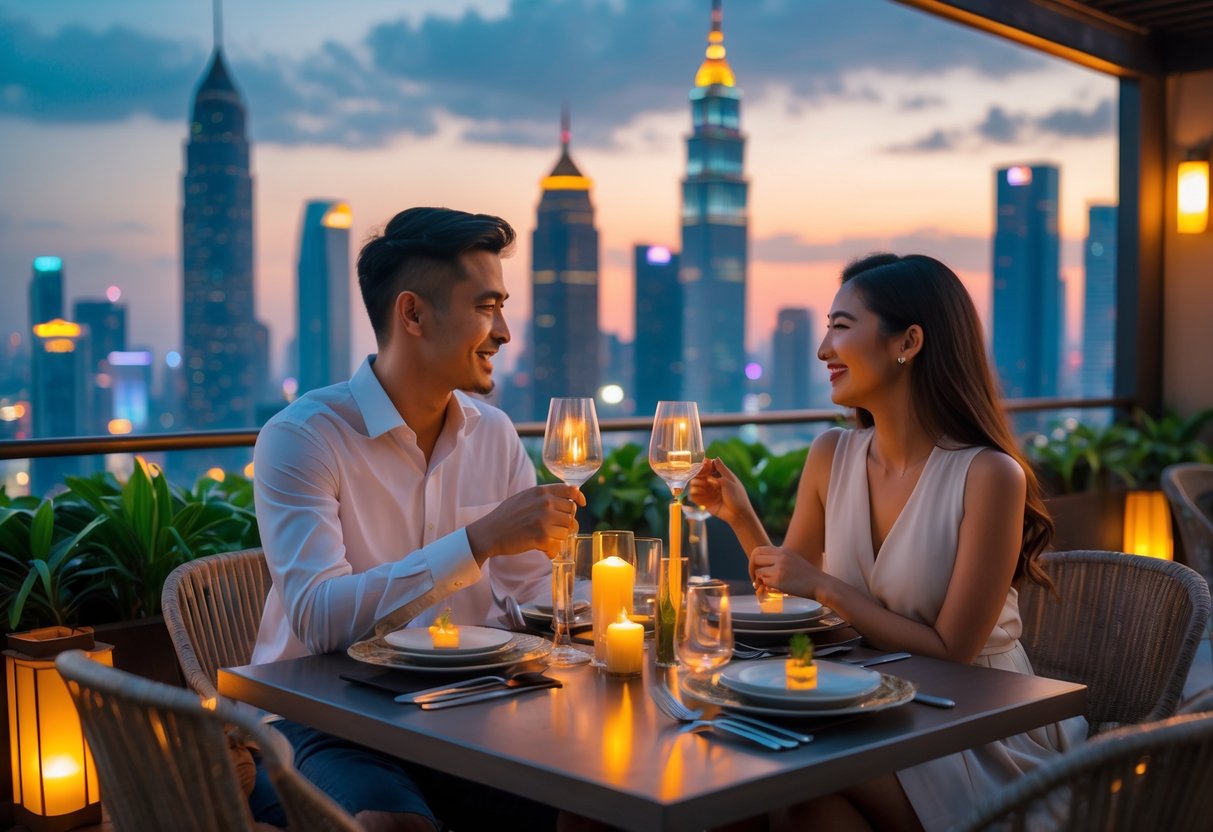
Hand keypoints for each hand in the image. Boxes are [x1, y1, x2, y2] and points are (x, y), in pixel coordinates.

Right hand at [465, 484, 584, 561]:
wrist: (489, 532)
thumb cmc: (506, 516)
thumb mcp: (524, 497)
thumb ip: (544, 496)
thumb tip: (567, 499)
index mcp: (541, 492)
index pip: (570, 490)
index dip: (578, 497)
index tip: (581, 504)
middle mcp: (545, 503)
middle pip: (571, 513)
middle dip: (565, 522)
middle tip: (553, 529)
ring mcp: (544, 519)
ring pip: (567, 530)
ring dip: (558, 537)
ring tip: (544, 539)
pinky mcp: (541, 536)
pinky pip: (558, 544)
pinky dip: (551, 550)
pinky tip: (542, 549)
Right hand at [688, 458, 750, 526]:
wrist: (738, 514)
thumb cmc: (737, 496)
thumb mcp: (730, 481)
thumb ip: (721, 469)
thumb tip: (716, 457)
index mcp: (720, 476)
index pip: (708, 466)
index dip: (704, 465)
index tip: (702, 465)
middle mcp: (712, 483)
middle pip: (699, 474)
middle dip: (698, 475)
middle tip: (703, 478)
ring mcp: (707, 492)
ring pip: (694, 484)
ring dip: (697, 484)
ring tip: (704, 488)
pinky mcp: (704, 501)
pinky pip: (694, 496)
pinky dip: (696, 493)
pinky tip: (703, 494)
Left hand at [750, 546, 821, 598]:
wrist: (820, 584)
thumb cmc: (807, 576)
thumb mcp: (793, 560)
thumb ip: (779, 559)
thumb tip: (761, 566)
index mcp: (783, 551)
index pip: (758, 550)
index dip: (753, 560)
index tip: (755, 569)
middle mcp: (780, 557)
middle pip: (755, 559)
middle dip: (751, 569)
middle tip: (755, 579)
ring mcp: (779, 568)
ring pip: (758, 572)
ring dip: (760, 579)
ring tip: (766, 585)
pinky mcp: (779, 580)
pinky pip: (764, 582)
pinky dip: (766, 586)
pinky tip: (774, 589)